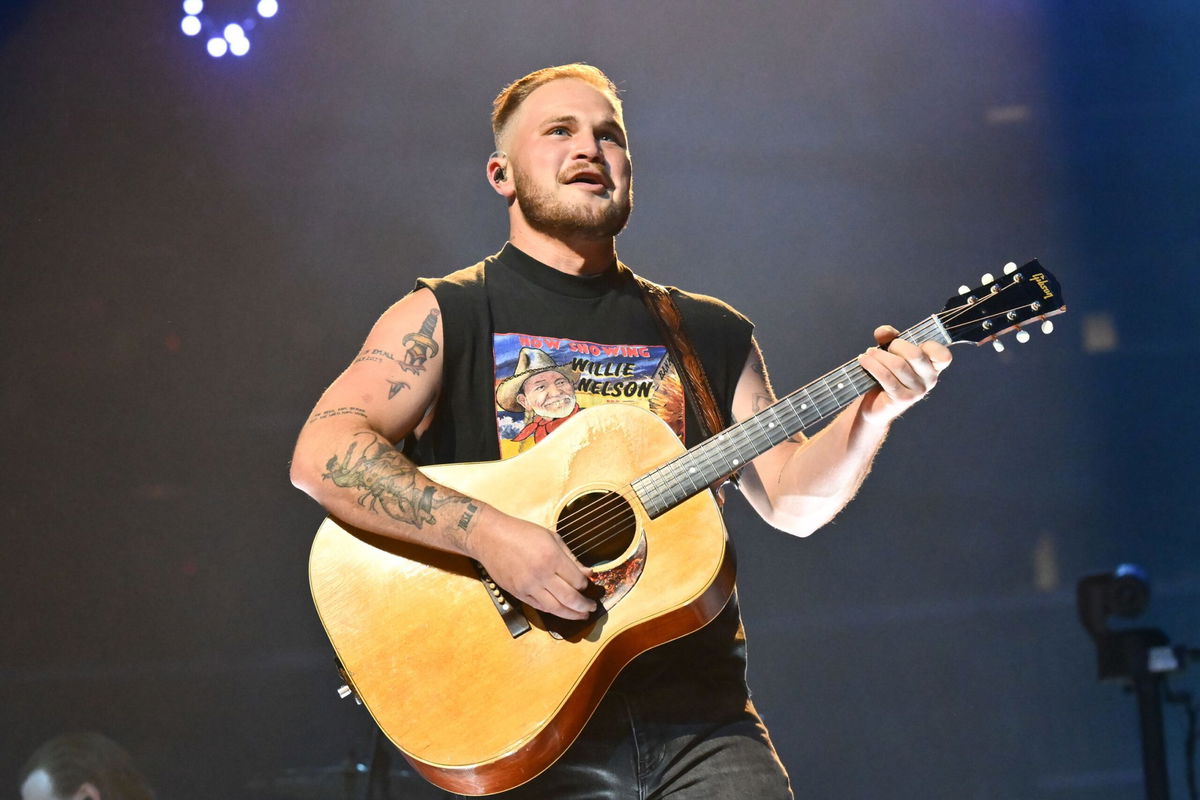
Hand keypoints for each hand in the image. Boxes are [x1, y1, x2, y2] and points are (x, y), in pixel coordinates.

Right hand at [468, 506, 596, 620]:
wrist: (490, 537)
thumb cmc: (522, 533)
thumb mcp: (551, 537)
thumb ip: (571, 557)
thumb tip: (588, 573)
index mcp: (552, 557)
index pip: (577, 580)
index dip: (586, 585)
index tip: (588, 585)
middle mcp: (541, 574)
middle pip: (569, 598)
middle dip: (584, 605)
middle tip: (592, 608)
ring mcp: (529, 586)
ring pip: (555, 608)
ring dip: (572, 614)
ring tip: (582, 616)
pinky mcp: (518, 593)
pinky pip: (540, 607)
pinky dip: (553, 611)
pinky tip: (561, 611)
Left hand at [856, 325, 951, 424]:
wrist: (875, 403)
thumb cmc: (887, 373)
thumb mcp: (890, 351)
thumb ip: (890, 338)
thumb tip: (884, 331)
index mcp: (933, 366)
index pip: (943, 355)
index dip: (929, 345)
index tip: (910, 344)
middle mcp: (930, 379)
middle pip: (916, 355)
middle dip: (895, 346)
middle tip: (882, 349)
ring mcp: (918, 391)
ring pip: (898, 365)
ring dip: (878, 356)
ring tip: (867, 354)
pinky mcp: (902, 399)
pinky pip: (887, 378)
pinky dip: (873, 366)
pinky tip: (863, 361)